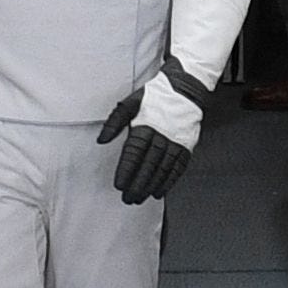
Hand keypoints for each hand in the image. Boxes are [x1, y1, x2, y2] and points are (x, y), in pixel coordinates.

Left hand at [97, 70, 205, 203]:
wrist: (185, 89)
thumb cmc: (155, 97)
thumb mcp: (130, 103)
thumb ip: (114, 122)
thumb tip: (101, 139)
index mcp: (145, 125)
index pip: (134, 153)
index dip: (126, 170)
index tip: (119, 185)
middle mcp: (162, 135)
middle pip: (148, 165)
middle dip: (137, 184)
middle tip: (128, 198)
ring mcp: (176, 142)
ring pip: (162, 169)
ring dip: (151, 186)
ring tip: (140, 198)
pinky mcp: (186, 146)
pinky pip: (177, 168)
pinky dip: (169, 182)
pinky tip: (159, 191)